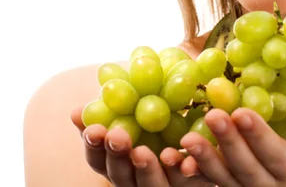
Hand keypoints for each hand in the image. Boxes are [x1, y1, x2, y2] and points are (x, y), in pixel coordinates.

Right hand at [71, 105, 215, 185]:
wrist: (209, 129)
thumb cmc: (165, 117)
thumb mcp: (142, 107)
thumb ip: (118, 107)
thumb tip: (75, 112)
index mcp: (121, 161)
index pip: (98, 160)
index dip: (94, 146)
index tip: (94, 128)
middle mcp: (138, 178)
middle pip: (121, 176)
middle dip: (118, 156)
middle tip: (118, 136)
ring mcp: (165, 185)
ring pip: (152, 185)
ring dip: (147, 169)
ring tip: (143, 151)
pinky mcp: (194, 184)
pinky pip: (190, 182)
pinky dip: (186, 171)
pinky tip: (187, 161)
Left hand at [178, 106, 285, 186]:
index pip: (274, 153)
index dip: (258, 134)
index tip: (241, 111)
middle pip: (245, 166)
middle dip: (228, 141)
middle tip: (212, 115)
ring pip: (224, 179)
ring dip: (205, 159)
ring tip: (187, 139)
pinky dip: (196, 175)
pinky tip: (180, 161)